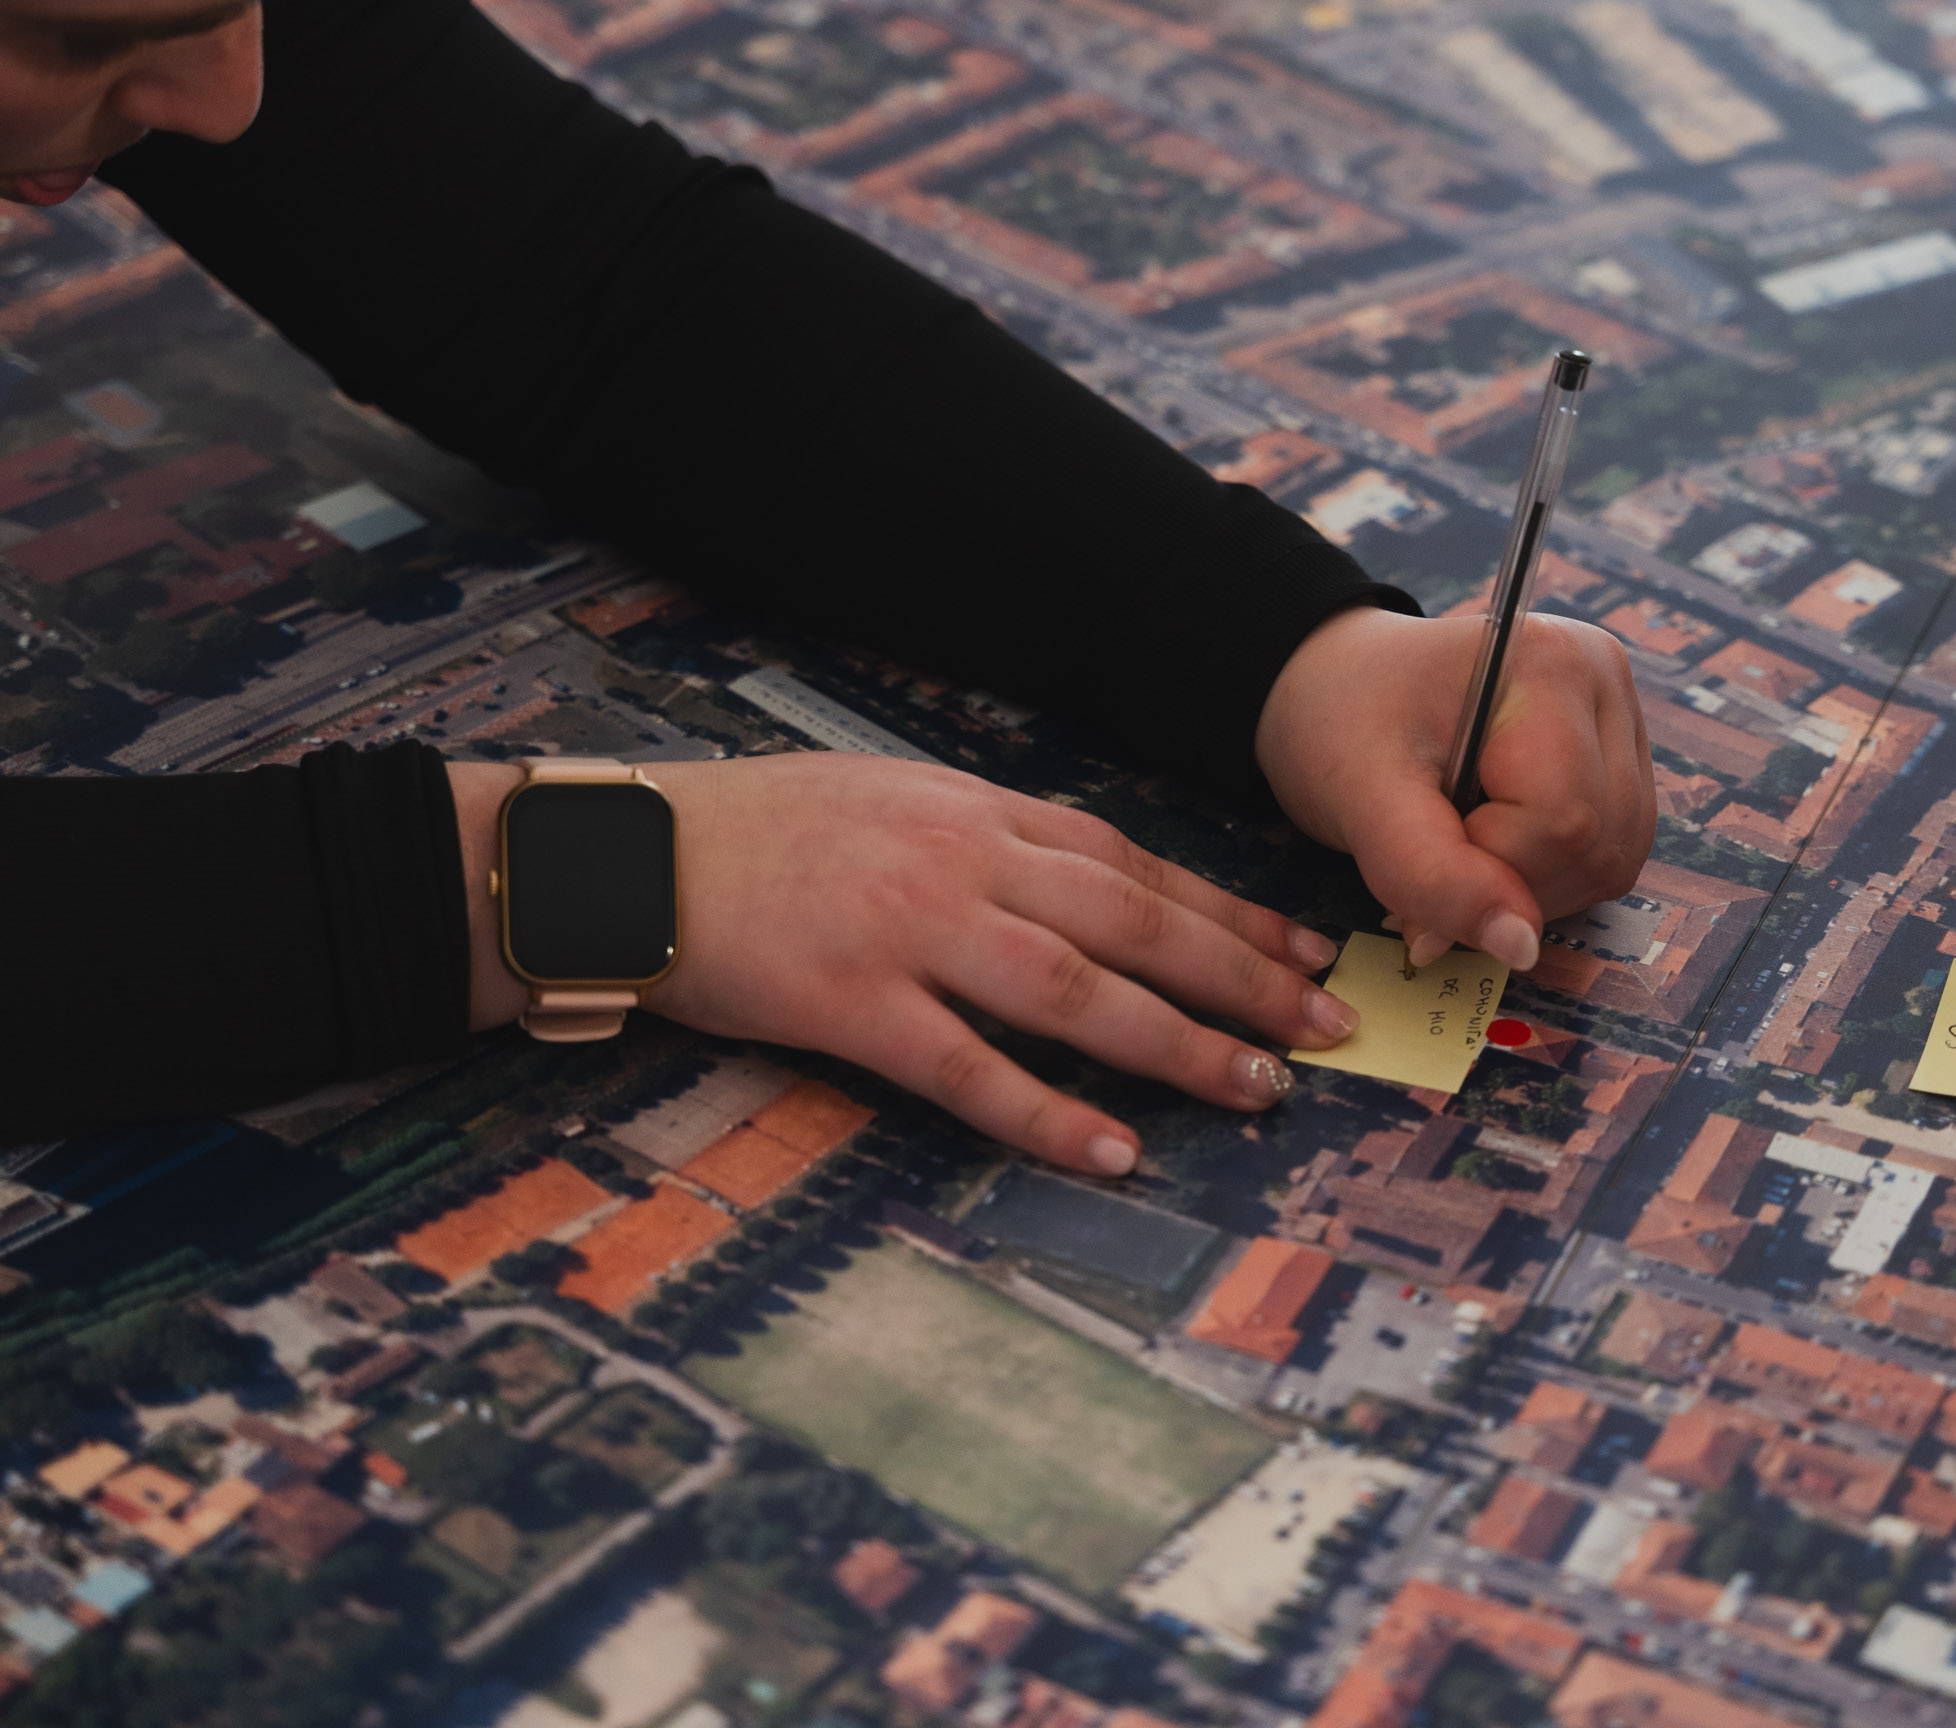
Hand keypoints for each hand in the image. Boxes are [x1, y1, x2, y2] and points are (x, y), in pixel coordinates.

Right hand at [453, 755, 1360, 1176]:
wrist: (627, 854)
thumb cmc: (759, 832)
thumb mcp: (890, 802)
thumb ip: (985, 838)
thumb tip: (1083, 882)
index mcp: (977, 811)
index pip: (1135, 864)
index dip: (1229, 912)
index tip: (1306, 952)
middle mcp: (963, 863)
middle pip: (1134, 924)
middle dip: (1244, 977)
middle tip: (1328, 1027)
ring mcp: (909, 931)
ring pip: (1076, 992)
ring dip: (1178, 1044)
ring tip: (1258, 1088)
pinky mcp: (849, 1003)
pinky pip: (968, 1069)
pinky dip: (1048, 1114)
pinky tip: (1114, 1152)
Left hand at [1254, 605, 1653, 970]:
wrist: (1337, 687)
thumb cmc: (1342, 722)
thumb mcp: (1363, 796)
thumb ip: (1431, 874)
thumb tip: (1522, 949)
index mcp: (1554, 664)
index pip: (1561, 819)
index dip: (1488, 865)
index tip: (1415, 838)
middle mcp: (1606, 685)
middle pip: (1594, 844)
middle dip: (1503, 884)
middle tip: (1423, 855)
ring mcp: (1620, 726)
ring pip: (1608, 862)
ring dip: (1523, 890)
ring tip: (1449, 848)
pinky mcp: (1618, 767)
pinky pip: (1606, 860)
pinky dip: (1542, 880)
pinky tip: (1485, 849)